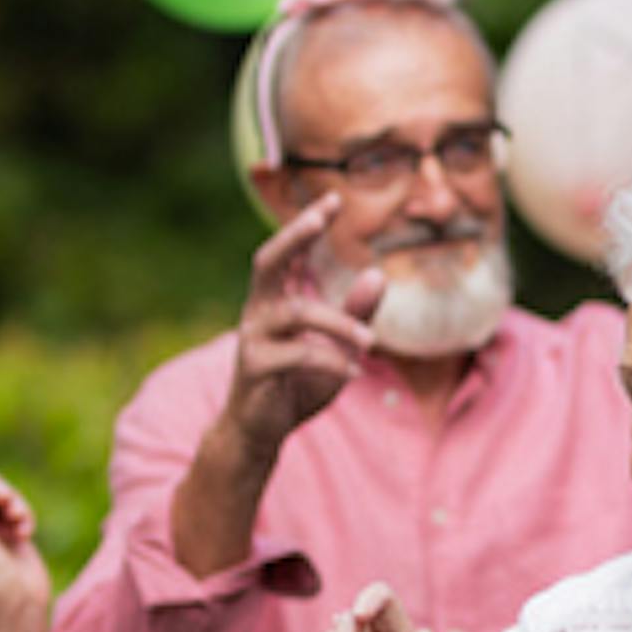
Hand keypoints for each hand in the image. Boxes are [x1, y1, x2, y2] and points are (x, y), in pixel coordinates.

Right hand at [223, 198, 384, 449]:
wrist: (259, 433)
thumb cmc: (296, 384)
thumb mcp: (335, 346)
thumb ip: (355, 313)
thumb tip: (378, 272)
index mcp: (274, 300)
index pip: (287, 252)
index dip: (307, 224)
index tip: (333, 199)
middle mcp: (258, 312)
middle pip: (268, 261)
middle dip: (295, 235)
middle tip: (323, 217)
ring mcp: (253, 338)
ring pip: (296, 312)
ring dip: (339, 322)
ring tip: (372, 343)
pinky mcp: (255, 368)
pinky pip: (298, 355)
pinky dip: (331, 360)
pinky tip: (355, 373)